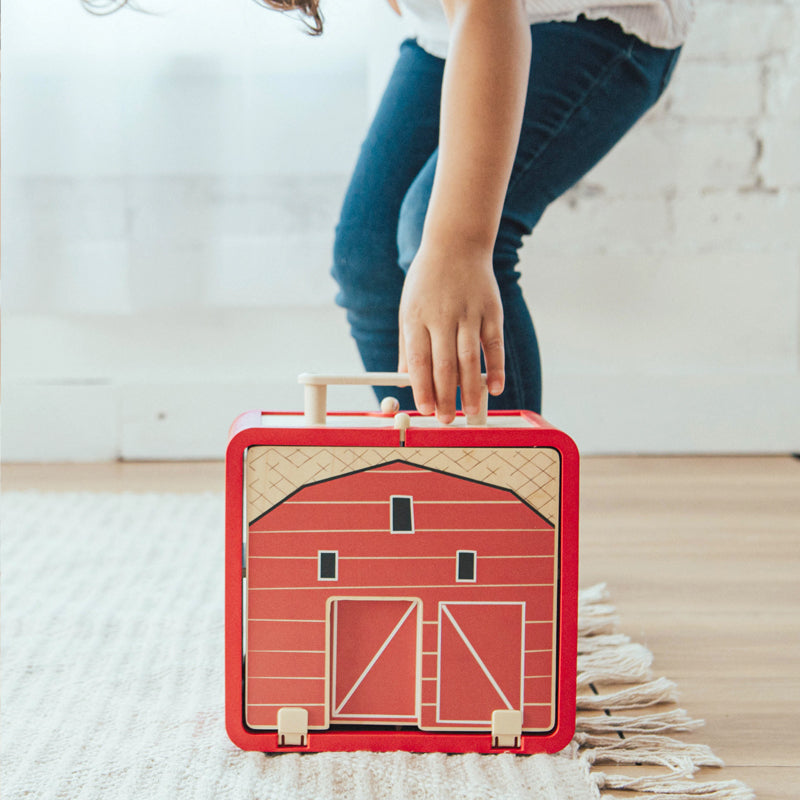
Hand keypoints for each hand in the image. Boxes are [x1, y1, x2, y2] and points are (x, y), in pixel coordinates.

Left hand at [398, 244, 504, 422]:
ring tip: (470, 412)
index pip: (419, 360)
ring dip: (471, 390)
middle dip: (445, 396)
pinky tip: (495, 388)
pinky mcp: (492, 311)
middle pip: (444, 365)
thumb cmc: (427, 282)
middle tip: (446, 419)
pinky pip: (494, 345)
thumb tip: (405, 380)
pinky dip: (496, 368)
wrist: (456, 244)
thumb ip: (407, 345)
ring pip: (470, 359)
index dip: (422, 387)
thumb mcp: (408, 308)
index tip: (424, 409)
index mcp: (417, 318)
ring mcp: (469, 313)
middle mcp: (443, 317)